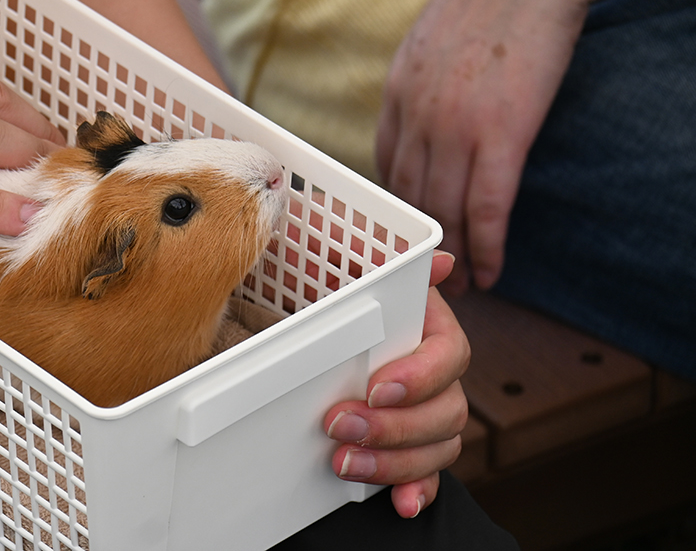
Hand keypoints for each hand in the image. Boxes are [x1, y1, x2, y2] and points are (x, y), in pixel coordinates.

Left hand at [322, 250, 468, 517]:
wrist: (310, 321)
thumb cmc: (331, 290)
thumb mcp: (345, 268)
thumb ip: (380, 259)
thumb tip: (437, 258)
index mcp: (431, 328)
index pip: (450, 355)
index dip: (419, 376)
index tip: (377, 387)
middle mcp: (438, 375)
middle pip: (447, 410)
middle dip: (393, 426)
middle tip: (340, 424)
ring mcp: (428, 414)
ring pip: (438, 447)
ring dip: (394, 461)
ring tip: (344, 461)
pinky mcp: (410, 446)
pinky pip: (428, 476)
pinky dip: (416, 491)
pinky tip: (400, 502)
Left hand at [376, 0, 695, 291]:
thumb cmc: (488, 1)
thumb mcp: (429, 44)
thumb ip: (419, 85)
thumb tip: (424, 115)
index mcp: (398, 94)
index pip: (387, 166)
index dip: (400, 206)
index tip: (411, 228)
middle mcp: (417, 118)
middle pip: (412, 197)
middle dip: (421, 243)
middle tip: (433, 273)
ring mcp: (455, 130)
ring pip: (445, 212)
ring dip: (455, 257)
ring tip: (466, 283)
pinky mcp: (500, 137)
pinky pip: (486, 209)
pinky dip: (488, 247)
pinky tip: (493, 270)